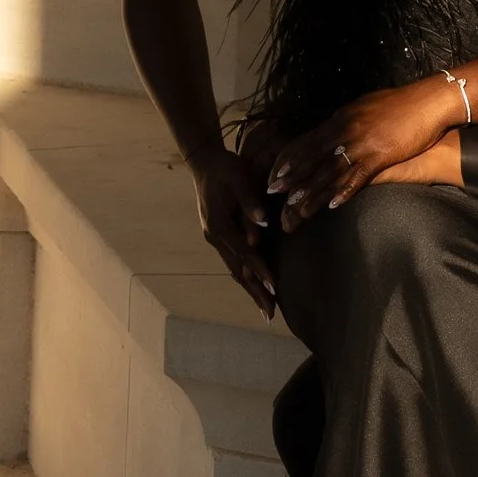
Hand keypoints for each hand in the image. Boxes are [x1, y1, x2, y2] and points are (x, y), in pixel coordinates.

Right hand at [187, 142, 277, 314]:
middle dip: (255, 292)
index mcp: (218, 224)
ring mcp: (214, 237)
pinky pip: (233, 261)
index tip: (274, 286)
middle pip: (237, 270)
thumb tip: (262, 224)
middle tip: (271, 314)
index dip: (260, 269)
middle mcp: (214, 236)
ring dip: (250, 289)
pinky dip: (245, 277)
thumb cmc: (224, 168)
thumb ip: (250, 202)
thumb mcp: (238, 178)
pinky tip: (254, 287)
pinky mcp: (219, 236)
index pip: (244, 252)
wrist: (203, 162)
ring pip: (234, 269)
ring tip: (266, 308)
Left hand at [271, 79, 461, 222]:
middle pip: (312, 156)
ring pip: (329, 169)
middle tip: (273, 191)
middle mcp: (346, 129)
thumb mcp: (367, 107)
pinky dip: (343, 192)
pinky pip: (357, 177)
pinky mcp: (379, 155)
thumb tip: (336, 126)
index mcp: (342, 117)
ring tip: (294, 204)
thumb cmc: (401, 104)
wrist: (429, 102)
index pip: (308, 140)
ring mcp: (362, 142)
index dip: (290, 158)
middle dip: (291, 175)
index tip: (275, 171)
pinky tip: (332, 205)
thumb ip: (349, 119)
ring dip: (310, 188)